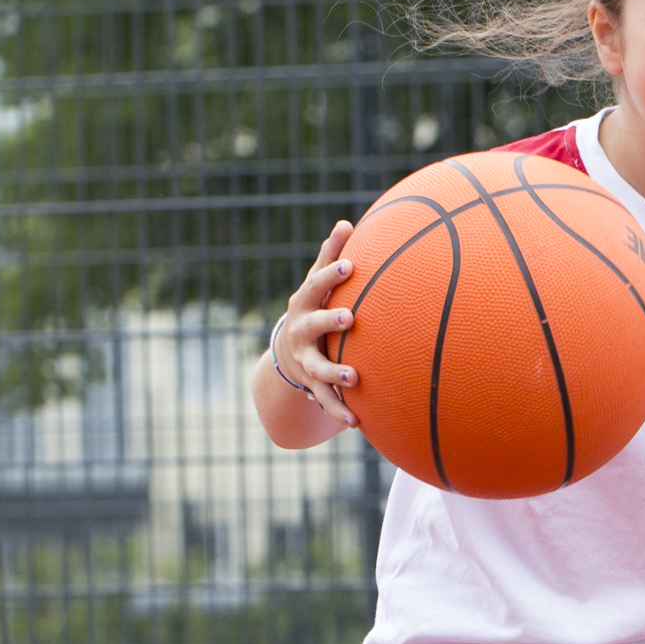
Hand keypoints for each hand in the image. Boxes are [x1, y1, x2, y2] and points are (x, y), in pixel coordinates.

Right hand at [269, 219, 362, 425]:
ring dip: (334, 372)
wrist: (288, 352)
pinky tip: (356, 422)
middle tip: (350, 318)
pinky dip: (339, 410)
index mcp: (305, 303)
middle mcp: (301, 331)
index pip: (317, 285)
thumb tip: (346, 222)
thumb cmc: (314, 308)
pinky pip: (325, 399)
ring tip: (354, 377)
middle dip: (330, 321)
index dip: (331, 275)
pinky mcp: (312, 385)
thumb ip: (330, 256)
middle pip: (313, 325)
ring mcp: (305, 360)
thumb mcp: (317, 284)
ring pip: (318, 368)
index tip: (349, 265)